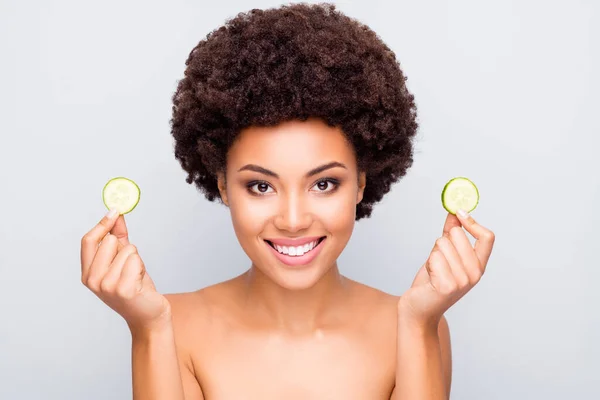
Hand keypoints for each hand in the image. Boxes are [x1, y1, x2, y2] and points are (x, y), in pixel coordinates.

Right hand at [80, 209, 170, 333]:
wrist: (148, 316)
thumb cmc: (136, 288)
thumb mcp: (123, 261)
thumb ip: (118, 238)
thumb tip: (116, 214)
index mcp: (87, 274)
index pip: (88, 241)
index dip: (102, 224)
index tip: (115, 210)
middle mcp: (93, 280)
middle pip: (110, 241)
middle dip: (126, 248)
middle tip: (130, 268)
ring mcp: (107, 286)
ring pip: (127, 249)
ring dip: (137, 260)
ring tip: (136, 277)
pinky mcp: (124, 289)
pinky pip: (136, 260)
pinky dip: (142, 267)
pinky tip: (141, 282)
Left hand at [398, 210, 495, 326]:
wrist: (418, 310)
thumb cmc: (430, 283)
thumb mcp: (443, 256)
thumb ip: (450, 235)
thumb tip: (454, 212)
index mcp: (478, 266)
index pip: (487, 237)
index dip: (473, 222)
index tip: (459, 212)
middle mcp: (475, 274)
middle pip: (458, 234)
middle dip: (442, 241)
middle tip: (438, 260)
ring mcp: (463, 281)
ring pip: (442, 243)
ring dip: (433, 254)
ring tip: (434, 271)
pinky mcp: (447, 286)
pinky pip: (434, 257)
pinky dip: (428, 264)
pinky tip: (429, 279)